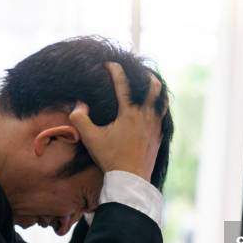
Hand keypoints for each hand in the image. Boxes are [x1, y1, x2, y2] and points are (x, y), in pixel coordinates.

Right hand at [69, 62, 165, 181]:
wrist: (131, 179)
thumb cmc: (111, 158)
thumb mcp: (90, 138)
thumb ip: (80, 118)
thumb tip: (79, 104)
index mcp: (129, 112)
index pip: (122, 84)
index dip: (115, 70)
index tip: (109, 63)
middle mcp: (145, 115)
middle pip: (153, 86)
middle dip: (145, 75)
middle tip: (136, 71)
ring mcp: (155, 125)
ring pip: (162, 99)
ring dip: (157, 89)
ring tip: (150, 84)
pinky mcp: (159, 135)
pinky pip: (163, 115)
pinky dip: (160, 106)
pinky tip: (155, 108)